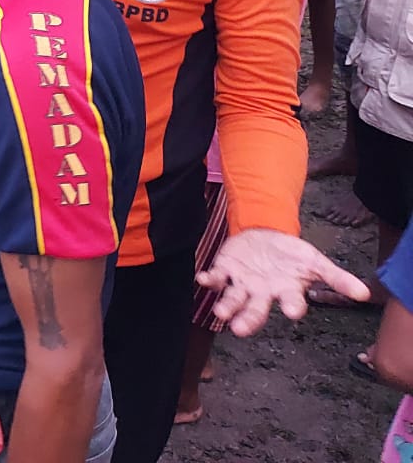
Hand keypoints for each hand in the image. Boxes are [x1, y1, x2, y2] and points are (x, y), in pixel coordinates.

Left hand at [199, 227, 371, 335]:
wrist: (265, 235)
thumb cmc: (291, 255)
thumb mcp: (315, 262)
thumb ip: (337, 277)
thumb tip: (364, 293)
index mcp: (286, 291)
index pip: (292, 302)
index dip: (293, 307)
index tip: (293, 313)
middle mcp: (263, 293)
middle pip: (256, 310)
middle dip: (249, 320)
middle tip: (241, 330)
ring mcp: (242, 283)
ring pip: (232, 299)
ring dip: (226, 306)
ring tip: (221, 313)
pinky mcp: (225, 270)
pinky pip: (215, 278)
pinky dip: (208, 280)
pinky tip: (202, 280)